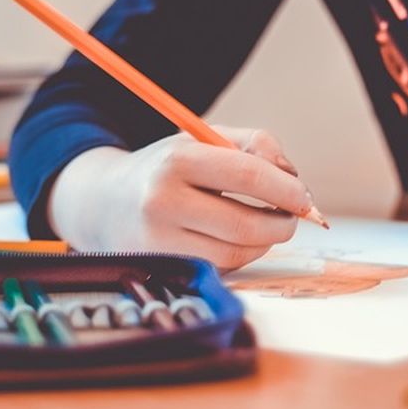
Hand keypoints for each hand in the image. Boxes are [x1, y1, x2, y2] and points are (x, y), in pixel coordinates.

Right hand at [48, 127, 309, 270]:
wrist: (103, 202)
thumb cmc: (167, 168)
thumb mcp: (204, 140)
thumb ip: (256, 145)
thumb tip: (294, 180)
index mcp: (177, 161)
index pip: (249, 176)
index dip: (287, 190)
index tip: (304, 197)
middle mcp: (163, 202)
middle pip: (247, 224)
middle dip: (282, 223)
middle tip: (292, 217)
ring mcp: (159, 242)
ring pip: (236, 253)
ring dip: (264, 243)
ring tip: (264, 226)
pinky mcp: (161, 268)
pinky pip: (219, 268)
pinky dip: (240, 256)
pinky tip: (236, 239)